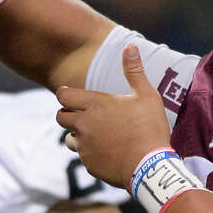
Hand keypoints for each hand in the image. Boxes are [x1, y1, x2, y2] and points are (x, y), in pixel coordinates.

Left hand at [56, 44, 172, 188]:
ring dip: (77, 135)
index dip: (66, 95)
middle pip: (60, 116)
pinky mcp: (88, 164)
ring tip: (99, 136)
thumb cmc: (150, 128)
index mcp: (95, 104)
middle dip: (69, 115)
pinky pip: (81, 156)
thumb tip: (130, 45)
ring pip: (68, 138)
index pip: (63, 95)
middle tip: (86, 116)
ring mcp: (84, 146)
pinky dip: (90, 153)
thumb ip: (134, 71)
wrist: (151, 167)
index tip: (73, 97)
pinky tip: (108, 152)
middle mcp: (84, 124)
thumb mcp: (147, 96)